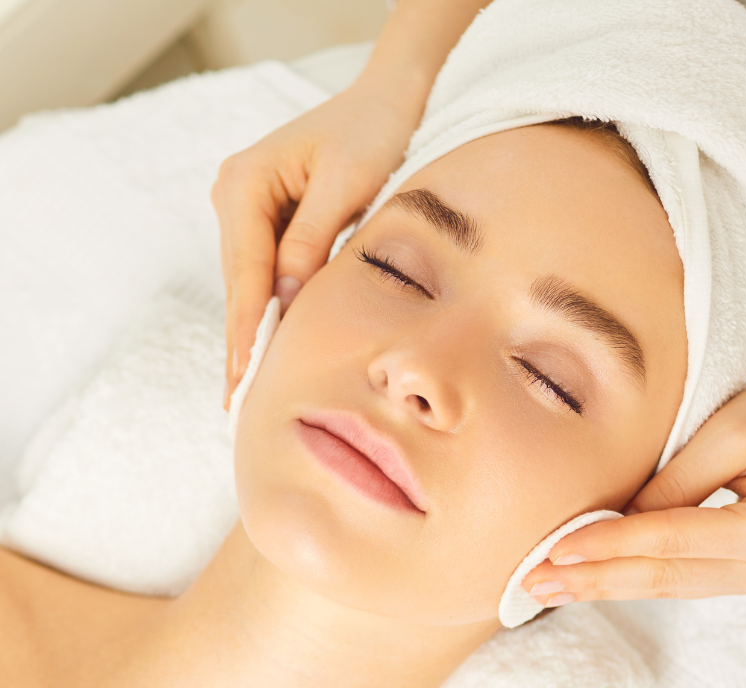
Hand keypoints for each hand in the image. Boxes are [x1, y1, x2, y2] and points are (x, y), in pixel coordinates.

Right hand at [213, 81, 418, 405]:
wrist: (385, 101)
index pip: (246, 274)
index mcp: (244, 185)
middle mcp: (235, 196)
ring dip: (255, 332)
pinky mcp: (270, 221)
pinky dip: (274, 310)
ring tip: (249, 389)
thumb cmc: (371, 134)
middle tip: (237, 403)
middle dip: (243, 342)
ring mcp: (249, 210)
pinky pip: (269, 274)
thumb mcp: (346, 187)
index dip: (245, 331)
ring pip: (253, 284)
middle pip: (242, 285)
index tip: (243, 376)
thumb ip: (312, 243)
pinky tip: (271, 350)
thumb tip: (286, 301)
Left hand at [522, 359, 745, 602]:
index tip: (551, 552)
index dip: (607, 547)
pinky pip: (683, 579)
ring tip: (548, 588)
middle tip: (531, 585)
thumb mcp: (728, 429)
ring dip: (606, 586)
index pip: (669, 540)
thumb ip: (672, 482)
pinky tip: (591, 578)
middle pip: (664, 578)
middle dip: (593, 582)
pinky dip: (634, 576)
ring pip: (669, 587)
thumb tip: (614, 524)